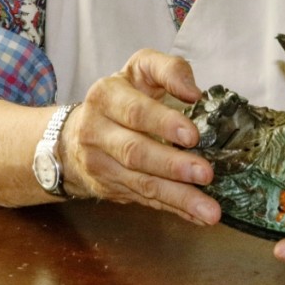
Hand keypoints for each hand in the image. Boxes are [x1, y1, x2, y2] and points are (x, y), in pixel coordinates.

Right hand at [61, 49, 220, 225]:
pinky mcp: (110, 188)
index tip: (192, 135)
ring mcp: (100, 164)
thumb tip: (193, 92)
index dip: (163, 123)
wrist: (76, 133)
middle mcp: (97, 131)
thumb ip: (169, 70)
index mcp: (106, 96)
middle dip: (172, 165)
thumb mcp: (141, 69)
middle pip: (135, 151)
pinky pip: (145, 200)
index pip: (135, 111)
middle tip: (205, 172)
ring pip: (140, 183)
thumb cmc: (122, 95)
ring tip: (209, 209)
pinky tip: (197, 215)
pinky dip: (174, 209)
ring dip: (177, 196)